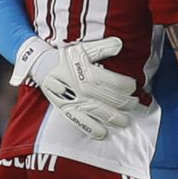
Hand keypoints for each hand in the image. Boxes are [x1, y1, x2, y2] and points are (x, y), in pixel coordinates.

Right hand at [12, 36, 138, 140]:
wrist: (43, 66)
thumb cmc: (66, 57)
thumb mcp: (83, 48)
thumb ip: (103, 47)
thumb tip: (120, 44)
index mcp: (90, 73)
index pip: (116, 83)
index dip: (128, 86)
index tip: (133, 87)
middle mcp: (85, 89)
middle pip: (112, 99)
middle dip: (126, 103)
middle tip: (134, 104)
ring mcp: (76, 101)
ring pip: (100, 112)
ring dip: (115, 118)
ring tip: (125, 121)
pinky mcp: (67, 110)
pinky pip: (80, 122)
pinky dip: (92, 129)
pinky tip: (103, 134)